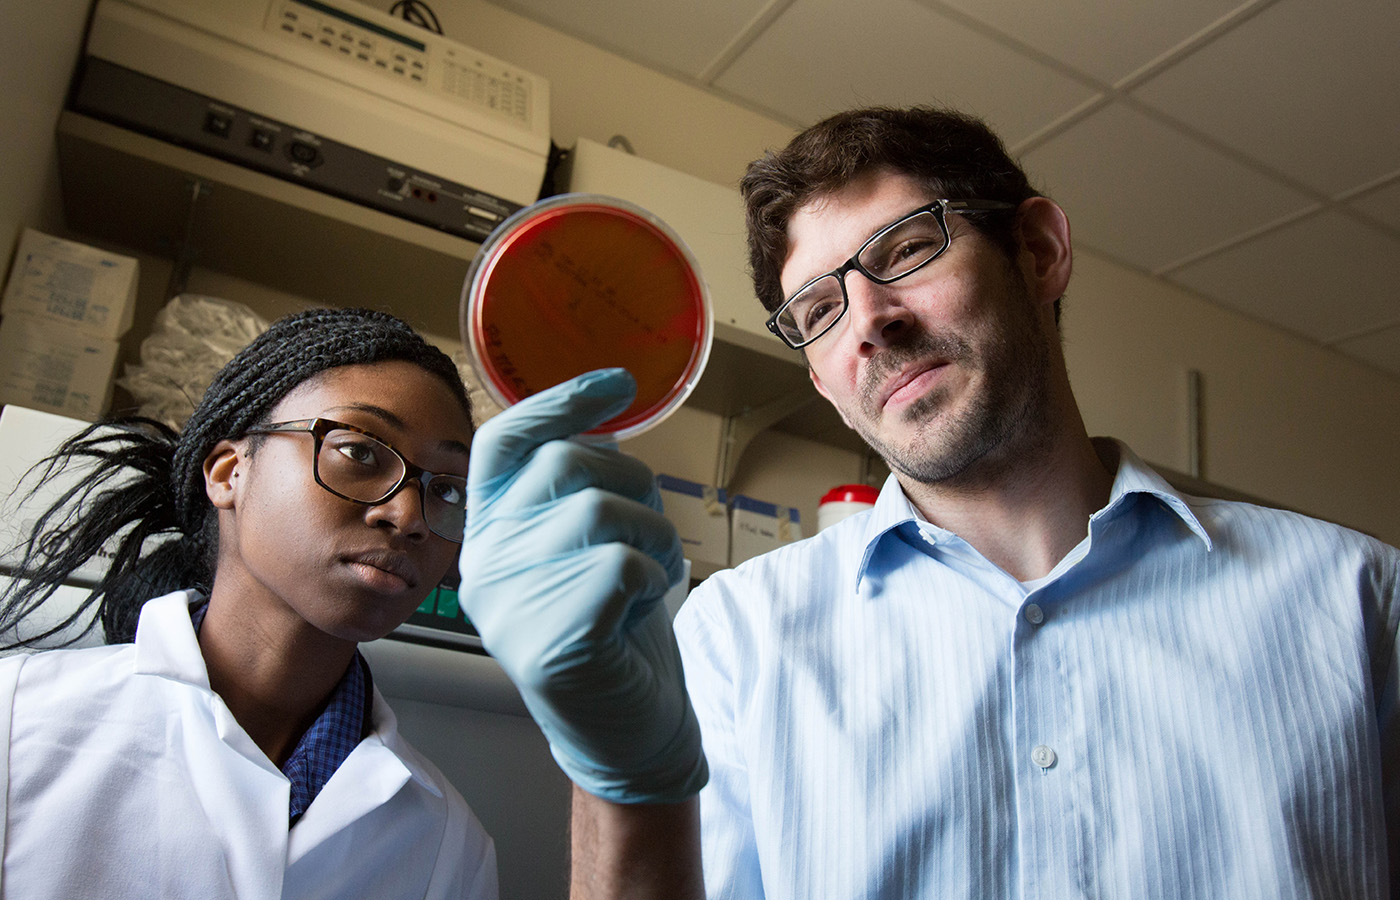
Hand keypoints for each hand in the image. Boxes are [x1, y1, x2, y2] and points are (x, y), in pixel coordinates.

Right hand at [458, 369, 707, 803]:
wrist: (627, 730)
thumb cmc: (615, 629)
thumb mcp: (587, 547)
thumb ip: (579, 488)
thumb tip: (602, 415)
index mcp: (488, 534)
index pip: (504, 442)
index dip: (559, 400)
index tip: (618, 382)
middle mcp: (485, 565)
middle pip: (566, 463)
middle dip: (634, 481)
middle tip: (651, 529)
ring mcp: (512, 606)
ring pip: (599, 509)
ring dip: (652, 534)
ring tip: (652, 573)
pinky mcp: (552, 643)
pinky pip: (622, 565)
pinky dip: (655, 579)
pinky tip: (642, 610)